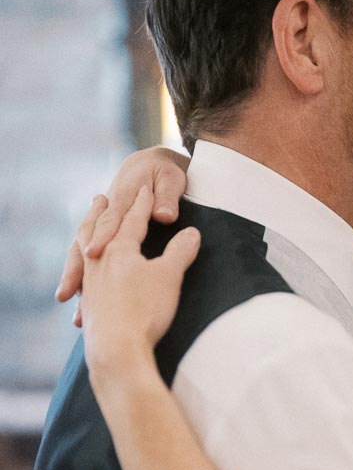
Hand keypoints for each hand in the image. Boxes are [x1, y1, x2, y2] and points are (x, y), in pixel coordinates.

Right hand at [57, 146, 188, 311]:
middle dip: (75, 266)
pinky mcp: (104, 239)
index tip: (95, 252)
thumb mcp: (170, 179)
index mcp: (121, 197)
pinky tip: (80, 305)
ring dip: (73, 275)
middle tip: (67, 290)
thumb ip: (168, 197)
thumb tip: (165, 215)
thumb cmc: (163, 172)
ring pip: (81, 253)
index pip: (111, 220)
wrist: (150, 164)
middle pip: (85, 241)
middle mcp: (105, 216)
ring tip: (65, 298)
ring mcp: (102, 228)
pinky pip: (91, 261)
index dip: (103, 235)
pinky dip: (84, 281)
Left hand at [80, 186, 200, 383]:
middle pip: (97, 228)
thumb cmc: (144, 310)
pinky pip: (82, 276)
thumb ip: (180, 251)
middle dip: (101, 212)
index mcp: (120, 249)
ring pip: (83, 250)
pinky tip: (86, 276)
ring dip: (86, 235)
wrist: (117, 351)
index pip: (133, 219)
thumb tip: (192, 233)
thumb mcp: (169, 276)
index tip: (145, 190)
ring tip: (85, 230)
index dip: (142, 204)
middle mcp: (99, 261)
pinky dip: (82, 266)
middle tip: (99, 198)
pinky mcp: (89, 304)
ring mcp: (90, 283)